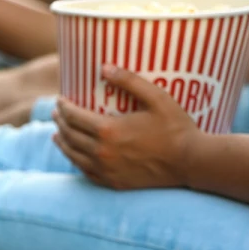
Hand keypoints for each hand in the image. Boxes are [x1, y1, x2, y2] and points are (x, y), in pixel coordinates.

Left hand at [52, 65, 198, 190]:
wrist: (191, 162)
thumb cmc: (177, 127)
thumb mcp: (157, 98)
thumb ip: (130, 80)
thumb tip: (104, 67)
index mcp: (108, 130)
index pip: (74, 117)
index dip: (64, 107)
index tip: (60, 100)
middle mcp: (102, 152)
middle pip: (70, 135)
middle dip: (61, 122)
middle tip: (56, 114)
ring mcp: (106, 170)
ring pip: (73, 156)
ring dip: (62, 143)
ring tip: (57, 134)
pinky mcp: (113, 182)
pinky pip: (86, 172)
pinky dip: (76, 161)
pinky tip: (74, 156)